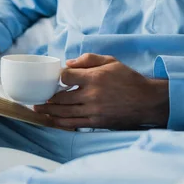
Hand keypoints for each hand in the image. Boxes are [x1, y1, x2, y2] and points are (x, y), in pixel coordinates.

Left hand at [33, 53, 168, 129]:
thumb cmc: (128, 79)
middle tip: (36, 98)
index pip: (66, 77)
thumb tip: (68, 63)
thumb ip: (88, 59)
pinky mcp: (97, 122)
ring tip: (38, 110)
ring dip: (49, 111)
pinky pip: (74, 124)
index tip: (56, 79)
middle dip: (47, 98)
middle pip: (61, 98)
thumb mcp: (111, 61)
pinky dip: (61, 123)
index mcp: (94, 78)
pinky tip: (52, 120)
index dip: (59, 77)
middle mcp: (92, 95)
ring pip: (64, 112)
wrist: (147, 100)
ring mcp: (94, 111)